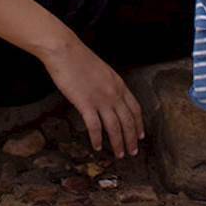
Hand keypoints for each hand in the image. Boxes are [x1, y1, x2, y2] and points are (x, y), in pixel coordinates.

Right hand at [41, 40, 144, 158]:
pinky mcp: (86, 104)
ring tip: (119, 154)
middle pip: (128, 121)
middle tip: (133, 152)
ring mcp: (100, 100)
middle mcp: (113, 93)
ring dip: (118, 143)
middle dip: (132, 139)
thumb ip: (108, 84)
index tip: (140, 135)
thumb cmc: (79, 57)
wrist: (65, 51)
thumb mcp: (102, 70)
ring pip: (115, 127)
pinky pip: (95, 127)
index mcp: (119, 84)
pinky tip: (96, 147)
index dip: (139, 124)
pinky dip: (97, 139)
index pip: (135, 108)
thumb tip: (109, 96)